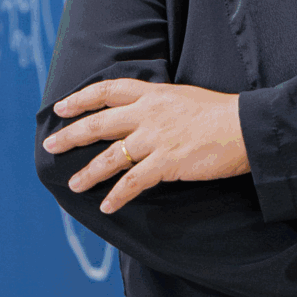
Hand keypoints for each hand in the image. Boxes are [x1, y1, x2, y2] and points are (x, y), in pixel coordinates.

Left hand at [42, 79, 249, 213]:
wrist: (245, 127)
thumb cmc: (220, 112)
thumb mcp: (183, 97)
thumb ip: (159, 104)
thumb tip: (143, 112)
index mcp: (153, 94)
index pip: (108, 91)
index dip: (81, 98)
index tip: (62, 107)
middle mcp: (148, 113)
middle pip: (100, 122)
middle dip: (71, 135)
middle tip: (51, 144)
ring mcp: (155, 138)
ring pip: (111, 156)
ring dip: (89, 172)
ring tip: (73, 184)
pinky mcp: (166, 162)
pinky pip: (133, 182)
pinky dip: (117, 195)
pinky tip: (106, 205)